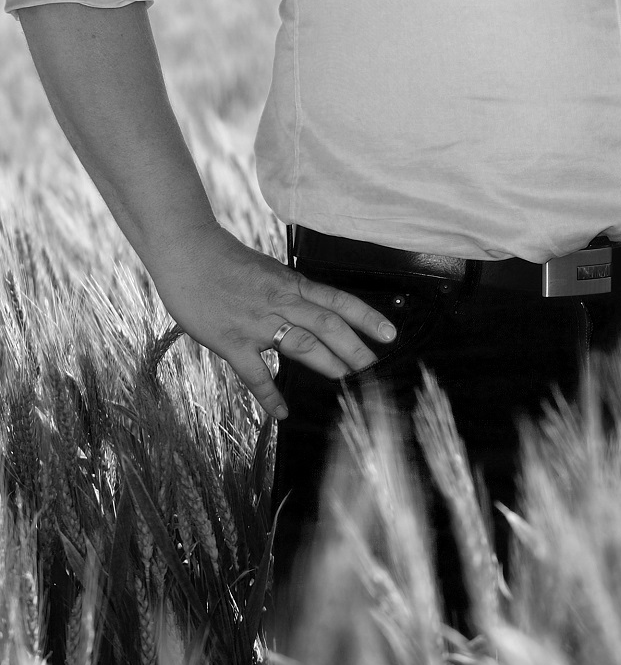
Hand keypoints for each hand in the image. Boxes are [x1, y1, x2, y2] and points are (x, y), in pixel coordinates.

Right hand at [153, 223, 397, 418]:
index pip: (338, 301)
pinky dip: (269, 394)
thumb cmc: (223, 260)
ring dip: (327, 363)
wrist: (187, 252)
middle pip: (327, 324)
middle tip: (374, 366)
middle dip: (355, 347)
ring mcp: (256, 323)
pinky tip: (282, 412)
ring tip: (347, 381)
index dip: (367, 317)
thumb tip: (309, 307)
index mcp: (291, 284)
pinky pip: (255, 373)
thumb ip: (287, 291)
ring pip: (301, 344)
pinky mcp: (231, 341)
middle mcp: (280, 302)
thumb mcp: (266, 270)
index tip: (389, 333)